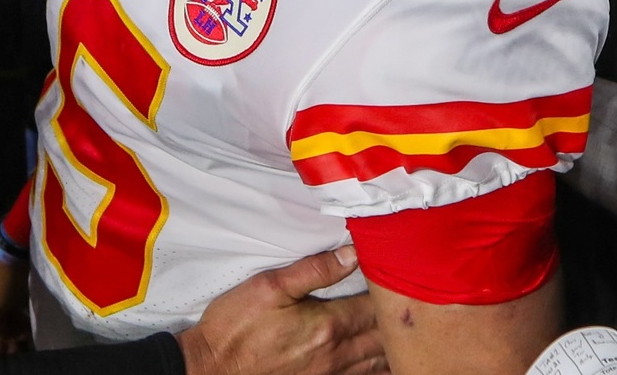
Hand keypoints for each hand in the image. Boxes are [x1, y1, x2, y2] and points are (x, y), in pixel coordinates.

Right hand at [0, 250, 29, 352]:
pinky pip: (9, 319)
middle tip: (16, 347)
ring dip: (11, 336)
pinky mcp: (6, 300)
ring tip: (25, 338)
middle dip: (0, 342)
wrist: (14, 254)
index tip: (1, 347)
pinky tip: (28, 330)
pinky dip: (17, 327)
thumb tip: (1, 340)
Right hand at [176, 247, 385, 374]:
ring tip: (400, 327)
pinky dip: (377, 368)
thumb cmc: (236, 325)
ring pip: (379, 362)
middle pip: (384, 337)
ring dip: (391, 344)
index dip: (389, 291)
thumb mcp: (269, 287)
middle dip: (395, 318)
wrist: (212, 368)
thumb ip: (314, 270)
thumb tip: (352, 254)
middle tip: (404, 299)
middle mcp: (337, 353)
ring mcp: (331, 374)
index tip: (394, 274)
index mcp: (328, 325)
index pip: (374, 307)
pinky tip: (380, 358)